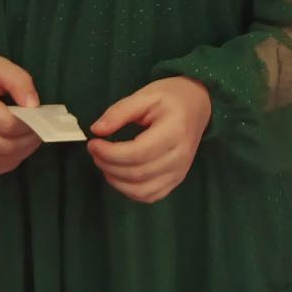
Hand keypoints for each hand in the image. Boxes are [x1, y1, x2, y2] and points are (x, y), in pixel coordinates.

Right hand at [0, 53, 42, 175]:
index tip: (40, 116)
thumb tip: (33, 106)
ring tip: (30, 136)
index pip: (7, 125)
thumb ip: (19, 82)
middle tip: (40, 128)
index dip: (30, 124)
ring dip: (22, 151)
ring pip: (1, 160)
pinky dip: (10, 160)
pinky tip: (17, 145)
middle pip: (6, 147)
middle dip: (29, 140)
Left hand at [88, 77, 211, 203]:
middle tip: (95, 151)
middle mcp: (179, 157)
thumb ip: (120, 112)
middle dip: (108, 165)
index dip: (110, 153)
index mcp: (174, 132)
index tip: (93, 142)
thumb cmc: (172, 97)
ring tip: (105, 162)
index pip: (137, 153)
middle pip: (136, 173)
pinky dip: (129, 191)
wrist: (198, 105)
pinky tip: (120, 175)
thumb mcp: (145, 95)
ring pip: (141, 190)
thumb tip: (96, 130)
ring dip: (116, 181)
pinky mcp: (177, 180)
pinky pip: (150, 196)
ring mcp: (180, 172)